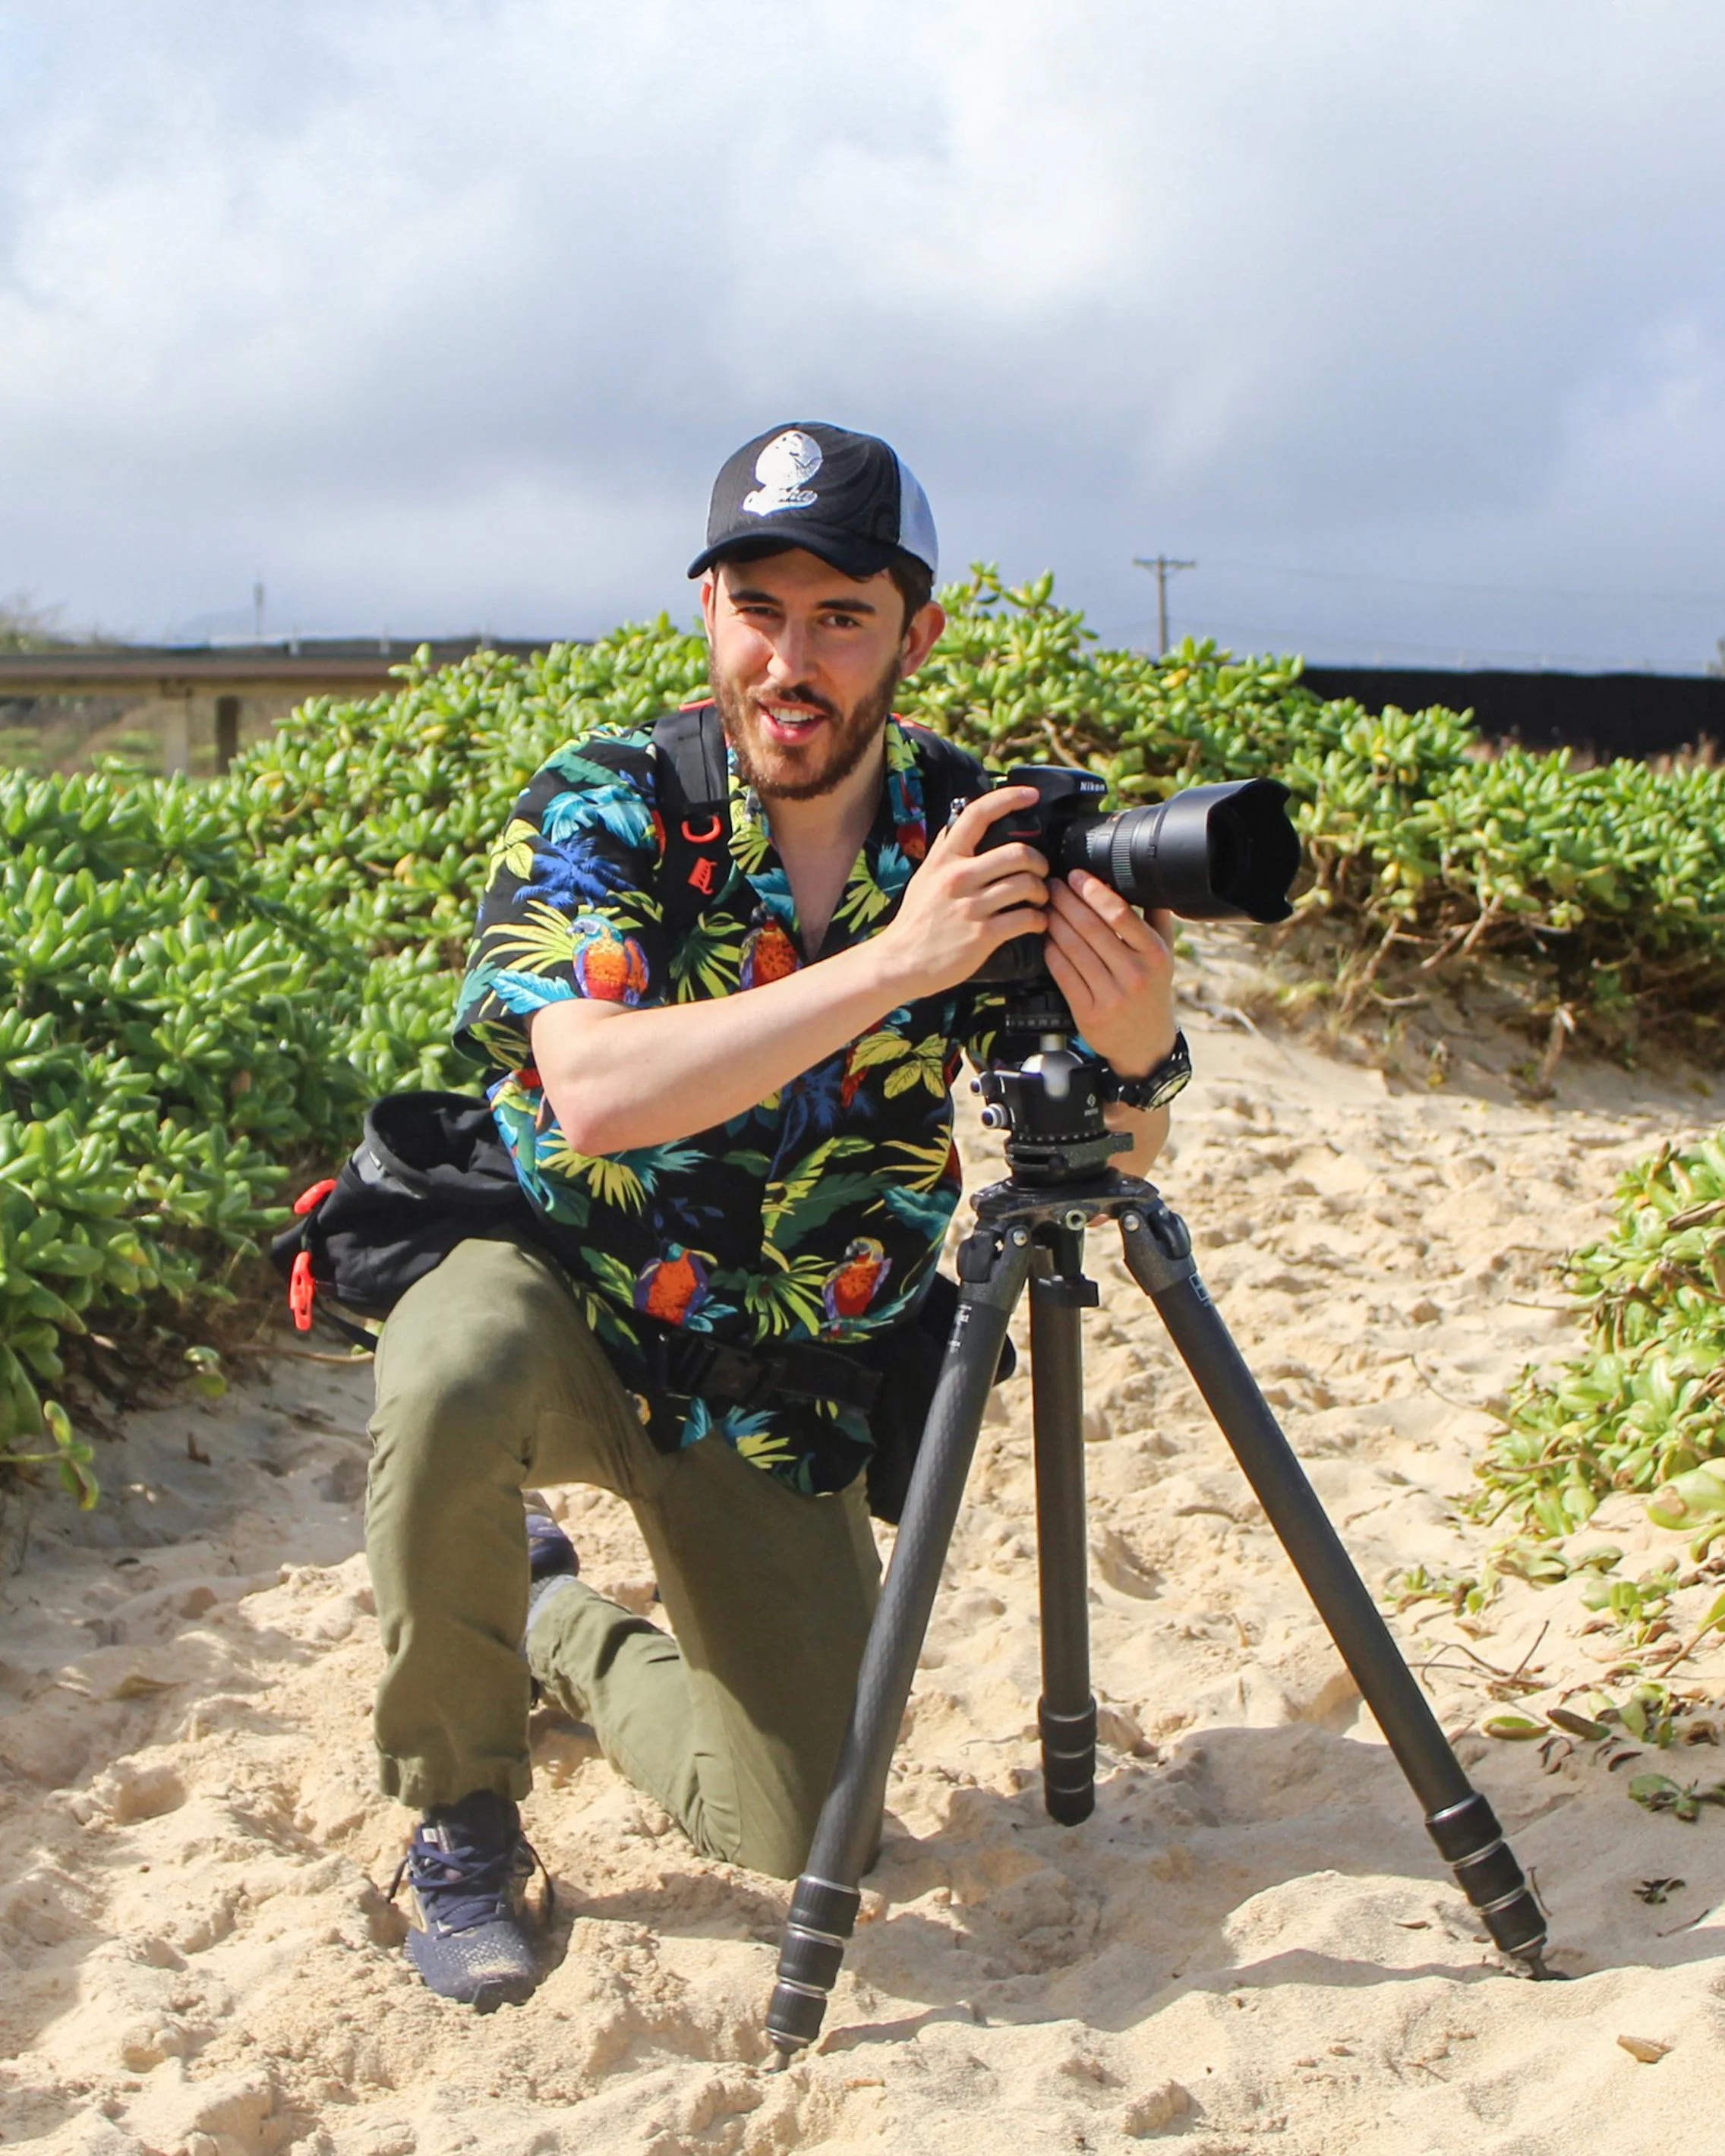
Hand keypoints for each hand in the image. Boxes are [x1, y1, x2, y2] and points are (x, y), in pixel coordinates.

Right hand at [876, 786, 1049, 999]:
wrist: (901, 962)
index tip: (1031, 795)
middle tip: (1041, 872)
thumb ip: (944, 851)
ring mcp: (971, 907)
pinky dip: (1039, 920)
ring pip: (1026, 885)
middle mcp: (958, 878)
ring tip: (1040, 899)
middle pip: (1017, 854)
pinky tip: (1036, 922)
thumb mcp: (924, 877)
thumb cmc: (916, 921)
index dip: (1009, 798)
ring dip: (1043, 892)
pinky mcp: (982, 935)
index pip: (978, 814)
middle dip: (1039, 862)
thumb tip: (957, 823)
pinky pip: (1025, 919)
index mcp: (945, 859)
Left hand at [1042, 870, 1175, 1076]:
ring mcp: (1111, 996)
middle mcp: (1134, 974)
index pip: (1119, 914)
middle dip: (1066, 902)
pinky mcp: (1089, 1013)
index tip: (1076, 876)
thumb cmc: (1151, 992)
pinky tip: (1046, 938)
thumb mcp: (1164, 956)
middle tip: (1051, 885)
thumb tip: (1141, 879)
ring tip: (1045, 907)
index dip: (1092, 891)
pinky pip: (1064, 974)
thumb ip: (1155, 919)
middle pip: (1091, 928)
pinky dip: (1052, 952)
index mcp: (1154, 954)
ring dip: (1054, 923)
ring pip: (1074, 949)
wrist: (1145, 1044)